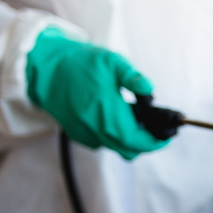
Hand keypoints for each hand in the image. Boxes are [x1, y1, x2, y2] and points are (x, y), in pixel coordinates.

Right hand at [26, 28, 168, 159]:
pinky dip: (114, 135)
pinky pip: (102, 142)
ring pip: (116, 147)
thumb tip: (150, 88)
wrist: (45, 68)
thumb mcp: (113, 63)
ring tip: (135, 117)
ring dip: (130, 138)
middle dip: (146, 140)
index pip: (140, 142)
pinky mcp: (77, 133)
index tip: (168, 135)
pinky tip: (116, 117)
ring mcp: (86, 135)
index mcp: (110, 117)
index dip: (157, 141)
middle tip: (155, 125)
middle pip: (131, 149)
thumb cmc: (79, 63)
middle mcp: (97, 131)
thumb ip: (134, 78)